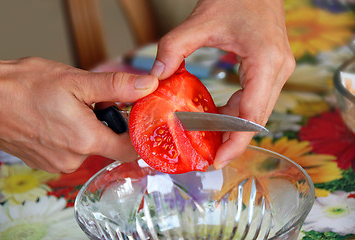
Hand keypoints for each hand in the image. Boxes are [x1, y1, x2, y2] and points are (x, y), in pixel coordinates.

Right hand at [0, 57, 157, 172]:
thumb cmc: (25, 87)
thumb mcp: (77, 81)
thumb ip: (117, 86)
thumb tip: (147, 86)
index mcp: (86, 140)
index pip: (130, 149)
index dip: (138, 134)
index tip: (136, 118)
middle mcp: (73, 159)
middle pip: (109, 145)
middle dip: (107, 123)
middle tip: (93, 102)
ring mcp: (57, 163)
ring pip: (89, 146)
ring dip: (88, 128)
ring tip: (69, 108)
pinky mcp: (45, 162)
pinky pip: (71, 150)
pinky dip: (72, 136)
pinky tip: (57, 119)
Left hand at [150, 0, 294, 168]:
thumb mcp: (200, 21)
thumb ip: (173, 49)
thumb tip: (154, 78)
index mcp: (266, 61)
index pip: (251, 114)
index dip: (235, 142)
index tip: (216, 160)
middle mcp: (278, 70)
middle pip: (256, 120)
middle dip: (232, 141)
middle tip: (206, 156)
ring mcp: (278, 71)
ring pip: (256, 113)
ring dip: (233, 129)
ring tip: (207, 141)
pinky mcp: (270, 70)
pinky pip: (254, 101)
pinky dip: (235, 113)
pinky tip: (215, 117)